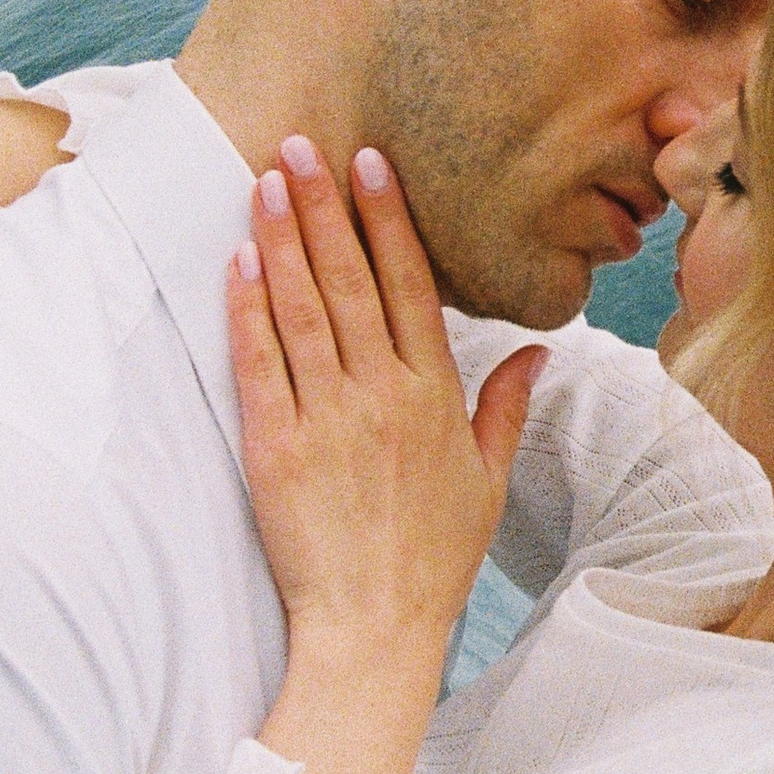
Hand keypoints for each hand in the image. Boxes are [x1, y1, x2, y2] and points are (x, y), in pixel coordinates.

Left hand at [231, 139, 543, 658]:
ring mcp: (328, 421)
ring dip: (283, 240)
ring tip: (266, 182)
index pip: (411, 286)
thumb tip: (535, 350)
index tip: (370, 164)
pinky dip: (247, 309)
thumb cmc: (433, 560)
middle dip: (323, 207)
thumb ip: (507, 406)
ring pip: (303, 309)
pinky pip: (260, 365)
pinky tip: (238, 261)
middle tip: (301, 145)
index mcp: (435, 396)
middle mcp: (384, 397)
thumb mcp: (489, 481)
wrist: (375, 628)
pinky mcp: (277, 450)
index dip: (388, 219)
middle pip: (352, 281)